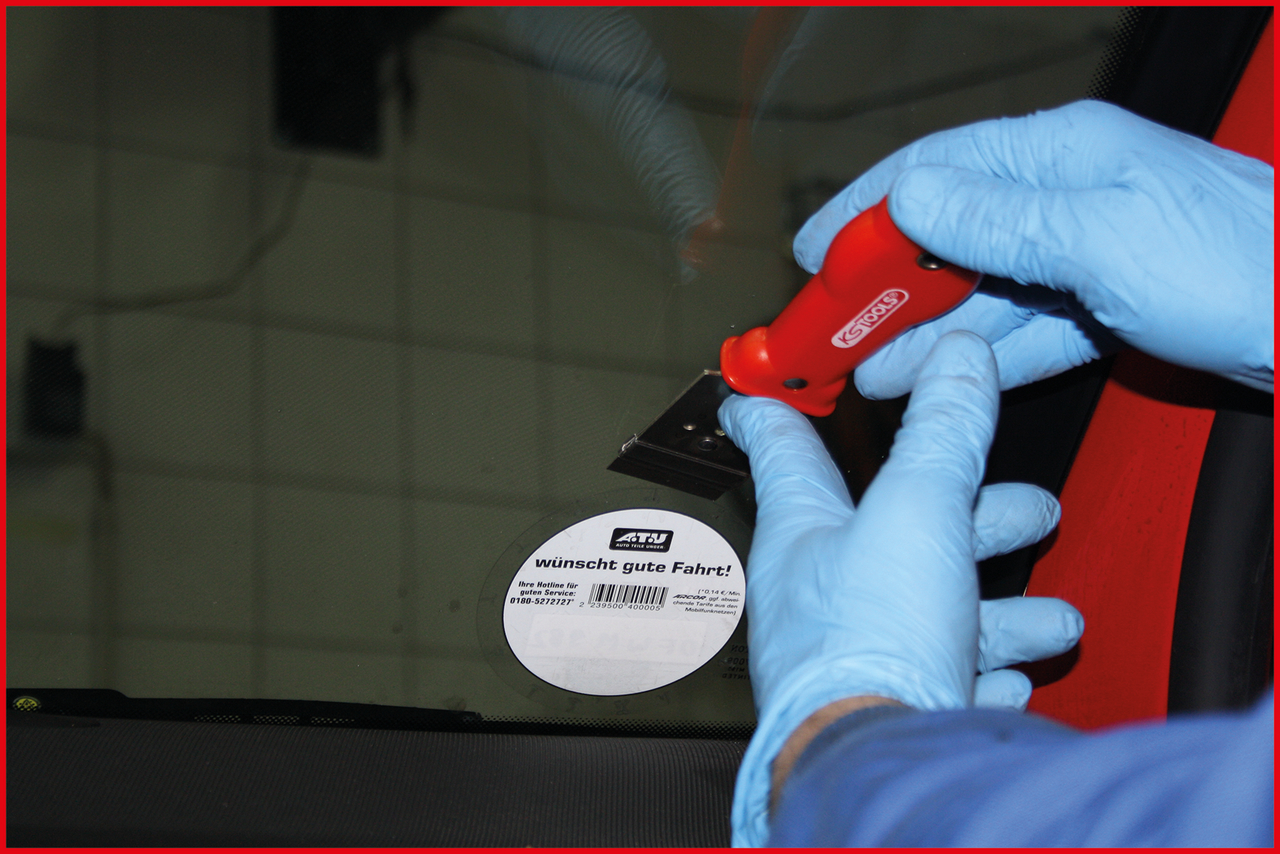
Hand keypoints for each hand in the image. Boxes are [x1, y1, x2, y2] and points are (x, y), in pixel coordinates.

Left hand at [719, 331, 1084, 846]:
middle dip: (967, 513)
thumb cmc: (871, 641)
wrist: (881, 763)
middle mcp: (823, 592)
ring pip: (934, 611)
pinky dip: (982, 674)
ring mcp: (856, 654)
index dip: (776, 412)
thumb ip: (942, 431)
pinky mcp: (891, 708)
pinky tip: (1010, 679)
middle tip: (1017, 502)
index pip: (784, 451)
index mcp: (807, 531)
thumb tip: (958, 356)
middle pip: (896, 531)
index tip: (756, 393)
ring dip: (1000, 608)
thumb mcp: (919, 509)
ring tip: (1050, 613)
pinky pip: (942, 683)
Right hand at [794, 100, 1273, 396]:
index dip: (865, 211)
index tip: (814, 253)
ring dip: (921, 331)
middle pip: (948, 235)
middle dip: (883, 283)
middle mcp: (1068, 196)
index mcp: (1063, 153)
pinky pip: (1025, 331)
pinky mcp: (1108, 308)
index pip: (936, 170)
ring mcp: (1088, 253)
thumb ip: (999, 220)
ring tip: (865, 369)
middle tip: (828, 325)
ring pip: (980, 291)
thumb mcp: (1105, 237)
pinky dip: (979, 356)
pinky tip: (937, 379)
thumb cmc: (1245, 263)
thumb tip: (910, 198)